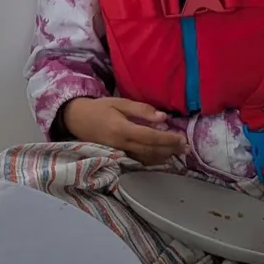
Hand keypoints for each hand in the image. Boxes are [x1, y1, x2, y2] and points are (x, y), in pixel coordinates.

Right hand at [60, 96, 187, 164]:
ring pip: (146, 159)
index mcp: (122, 129)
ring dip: (164, 156)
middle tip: (186, 147)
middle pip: (151, 150)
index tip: (182, 138)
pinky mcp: (118, 156)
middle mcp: (121, 144)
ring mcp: (119, 153)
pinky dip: (153, 160)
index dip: (168, 139)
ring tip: (179, 152)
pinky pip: (139, 161)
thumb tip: (163, 118)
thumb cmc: (99, 108)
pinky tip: (163, 157)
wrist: (76, 120)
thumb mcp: (119, 102)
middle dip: (170, 149)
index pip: (150, 137)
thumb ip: (141, 110)